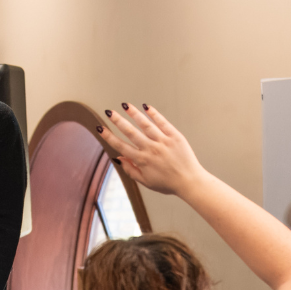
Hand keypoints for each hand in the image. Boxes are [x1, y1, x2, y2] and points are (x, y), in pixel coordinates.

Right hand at [97, 103, 212, 195]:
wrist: (190, 181)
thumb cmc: (168, 183)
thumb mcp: (146, 182)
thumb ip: (131, 170)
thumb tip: (118, 158)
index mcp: (142, 161)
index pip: (121, 146)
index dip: (109, 137)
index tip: (101, 128)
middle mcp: (151, 149)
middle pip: (130, 132)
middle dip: (118, 121)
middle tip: (109, 112)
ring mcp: (163, 141)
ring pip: (145, 124)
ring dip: (134, 114)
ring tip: (125, 106)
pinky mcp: (174, 136)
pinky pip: (162, 122)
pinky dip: (154, 114)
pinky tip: (146, 107)